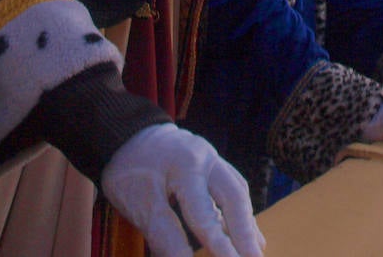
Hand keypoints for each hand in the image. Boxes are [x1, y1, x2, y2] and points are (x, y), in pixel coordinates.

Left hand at [101, 124, 264, 256]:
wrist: (127, 137)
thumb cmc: (129, 170)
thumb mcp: (140, 204)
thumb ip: (165, 236)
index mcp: (187, 166)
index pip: (206, 215)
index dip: (221, 247)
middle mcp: (207, 158)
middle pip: (235, 197)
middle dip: (246, 232)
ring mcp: (212, 159)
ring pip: (237, 191)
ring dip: (246, 222)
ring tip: (255, 250)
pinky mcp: (211, 165)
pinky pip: (231, 189)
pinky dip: (238, 212)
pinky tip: (247, 231)